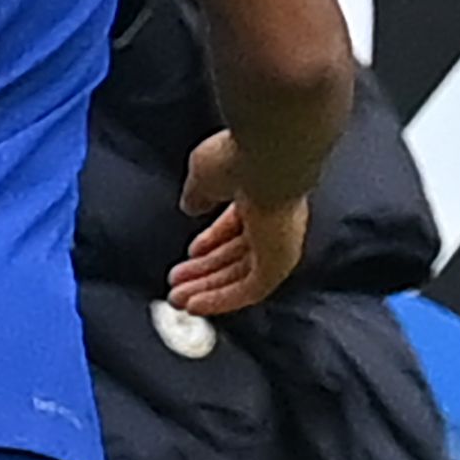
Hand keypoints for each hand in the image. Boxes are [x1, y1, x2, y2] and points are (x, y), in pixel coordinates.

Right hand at [168, 132, 312, 315]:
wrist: (268, 153)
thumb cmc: (241, 153)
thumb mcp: (204, 173)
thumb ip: (198, 193)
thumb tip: (190, 205)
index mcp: (260, 193)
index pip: (236, 226)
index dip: (211, 242)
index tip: (190, 255)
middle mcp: (274, 220)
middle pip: (237, 256)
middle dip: (204, 274)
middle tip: (178, 287)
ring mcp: (279, 241)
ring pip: (242, 276)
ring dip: (208, 290)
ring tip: (178, 300)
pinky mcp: (281, 259)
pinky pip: (251, 289)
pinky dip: (223, 299)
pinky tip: (197, 305)